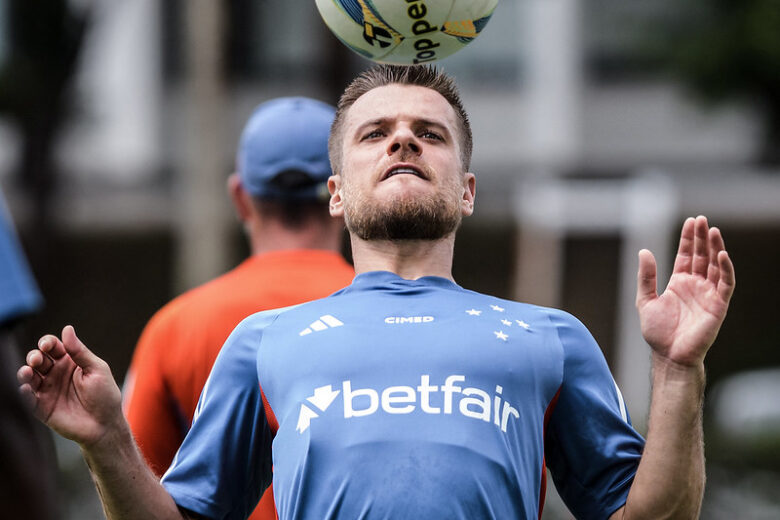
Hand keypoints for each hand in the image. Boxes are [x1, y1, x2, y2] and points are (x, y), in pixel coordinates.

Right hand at [17, 325, 122, 445]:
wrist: (104, 426)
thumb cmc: (105, 396)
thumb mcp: (97, 369)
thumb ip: (80, 351)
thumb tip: (67, 329)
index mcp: (70, 362)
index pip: (53, 347)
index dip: (47, 343)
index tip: (47, 344)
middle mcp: (56, 374)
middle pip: (38, 359)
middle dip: (35, 356)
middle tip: (37, 359)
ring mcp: (48, 390)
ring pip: (29, 377)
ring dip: (25, 372)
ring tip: (28, 372)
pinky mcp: (41, 407)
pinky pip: (27, 398)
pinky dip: (24, 392)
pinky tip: (26, 389)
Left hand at [636, 216, 734, 365]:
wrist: (669, 355)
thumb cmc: (658, 332)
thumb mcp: (645, 300)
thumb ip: (646, 277)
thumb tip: (644, 251)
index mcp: (679, 283)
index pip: (686, 255)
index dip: (689, 239)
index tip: (691, 221)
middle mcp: (695, 285)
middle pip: (702, 256)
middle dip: (702, 237)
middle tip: (702, 219)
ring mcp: (708, 294)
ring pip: (715, 266)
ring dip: (715, 248)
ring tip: (713, 230)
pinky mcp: (718, 305)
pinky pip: (725, 284)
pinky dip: (725, 269)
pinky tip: (721, 255)